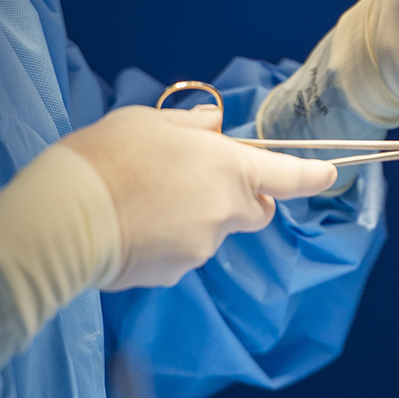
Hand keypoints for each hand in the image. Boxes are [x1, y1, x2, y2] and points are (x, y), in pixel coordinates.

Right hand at [62, 104, 335, 288]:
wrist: (67, 216)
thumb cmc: (108, 157)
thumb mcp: (148, 123)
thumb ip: (190, 128)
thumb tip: (213, 124)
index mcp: (229, 169)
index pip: (288, 176)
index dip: (312, 176)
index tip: (330, 174)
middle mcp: (225, 212)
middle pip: (254, 212)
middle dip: (242, 201)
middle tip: (202, 184)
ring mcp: (202, 248)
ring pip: (211, 233)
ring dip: (192, 221)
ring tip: (143, 202)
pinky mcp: (174, 274)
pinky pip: (180, 256)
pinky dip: (165, 244)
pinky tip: (131, 228)